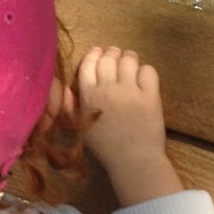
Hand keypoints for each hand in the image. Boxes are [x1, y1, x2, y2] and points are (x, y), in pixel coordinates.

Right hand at [75, 46, 182, 207]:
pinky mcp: (150, 96)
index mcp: (89, 96)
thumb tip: (63, 86)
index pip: (89, 64)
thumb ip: (70, 105)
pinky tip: (144, 78)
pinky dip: (146, 71)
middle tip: (116, 55)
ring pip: (129, 60)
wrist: (133, 161)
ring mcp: (130, 92)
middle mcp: (108, 89)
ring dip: (129, 58)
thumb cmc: (105, 146)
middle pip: (109, 58)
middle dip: (112, 53)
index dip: (94, 54)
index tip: (99, 52)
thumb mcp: (80, 126)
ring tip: (131, 61)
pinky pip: (148, 71)